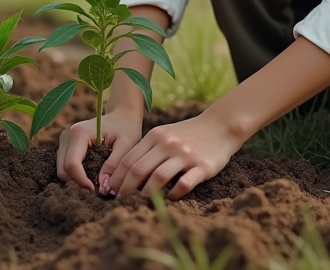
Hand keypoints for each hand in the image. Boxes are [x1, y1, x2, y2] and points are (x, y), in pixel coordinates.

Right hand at [56, 108, 143, 190]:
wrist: (122, 115)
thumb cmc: (126, 128)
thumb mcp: (126, 145)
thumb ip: (114, 165)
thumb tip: (103, 187)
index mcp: (79, 132)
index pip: (71, 164)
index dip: (82, 181)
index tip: (98, 190)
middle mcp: (67, 135)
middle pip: (63, 170)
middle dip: (78, 183)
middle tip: (98, 189)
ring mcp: (64, 140)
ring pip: (62, 171)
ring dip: (76, 180)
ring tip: (96, 182)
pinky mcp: (66, 146)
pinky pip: (65, 167)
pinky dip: (76, 175)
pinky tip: (92, 176)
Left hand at [104, 109, 243, 199]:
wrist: (220, 125)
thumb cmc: (187, 134)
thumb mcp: (164, 134)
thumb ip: (146, 150)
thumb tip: (123, 173)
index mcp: (155, 136)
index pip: (129, 159)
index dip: (116, 177)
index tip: (109, 190)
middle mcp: (167, 144)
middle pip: (139, 169)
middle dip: (125, 189)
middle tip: (120, 201)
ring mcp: (185, 155)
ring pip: (158, 177)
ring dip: (146, 194)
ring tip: (141, 203)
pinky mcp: (202, 166)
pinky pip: (184, 184)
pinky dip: (174, 193)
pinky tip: (169, 198)